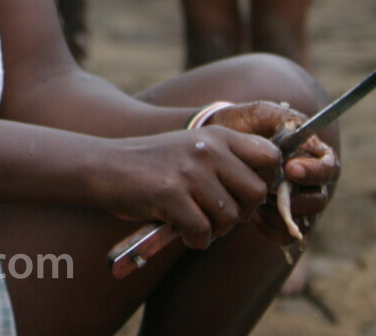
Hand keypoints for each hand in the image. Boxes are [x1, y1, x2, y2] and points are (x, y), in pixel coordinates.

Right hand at [100, 127, 283, 249]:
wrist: (105, 166)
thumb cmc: (153, 164)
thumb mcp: (193, 147)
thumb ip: (227, 161)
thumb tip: (265, 192)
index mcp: (217, 135)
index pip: (270, 156)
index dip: (267, 180)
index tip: (246, 193)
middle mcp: (207, 149)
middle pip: (256, 193)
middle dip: (242, 212)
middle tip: (218, 215)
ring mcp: (189, 172)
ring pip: (230, 217)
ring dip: (215, 229)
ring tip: (194, 222)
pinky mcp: (170, 195)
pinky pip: (203, 232)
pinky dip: (195, 240)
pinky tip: (180, 231)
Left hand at [200, 101, 339, 242]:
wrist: (215, 147)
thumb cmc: (242, 126)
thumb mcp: (259, 114)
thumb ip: (283, 119)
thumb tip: (304, 134)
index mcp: (312, 154)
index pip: (330, 166)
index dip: (315, 171)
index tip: (290, 168)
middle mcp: (310, 182)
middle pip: (320, 198)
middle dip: (296, 197)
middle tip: (270, 189)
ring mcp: (297, 204)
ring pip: (304, 220)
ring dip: (282, 213)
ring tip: (258, 201)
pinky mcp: (280, 221)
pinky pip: (285, 235)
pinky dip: (271, 228)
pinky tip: (253, 215)